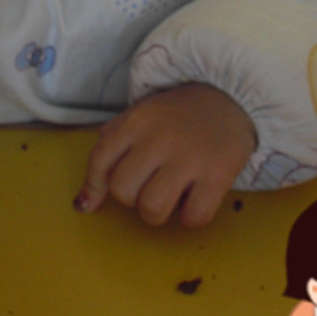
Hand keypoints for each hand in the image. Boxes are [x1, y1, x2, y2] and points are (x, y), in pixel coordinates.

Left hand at [74, 83, 255, 227]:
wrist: (231, 98)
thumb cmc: (177, 115)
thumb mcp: (140, 117)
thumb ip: (111, 149)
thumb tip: (85, 202)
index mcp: (136, 121)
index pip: (99, 161)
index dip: (93, 187)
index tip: (93, 202)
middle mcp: (159, 138)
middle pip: (123, 190)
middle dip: (131, 197)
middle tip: (148, 185)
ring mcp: (190, 156)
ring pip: (152, 208)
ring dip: (157, 212)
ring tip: (169, 195)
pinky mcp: (218, 174)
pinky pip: (192, 217)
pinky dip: (190, 217)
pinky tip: (194, 198)